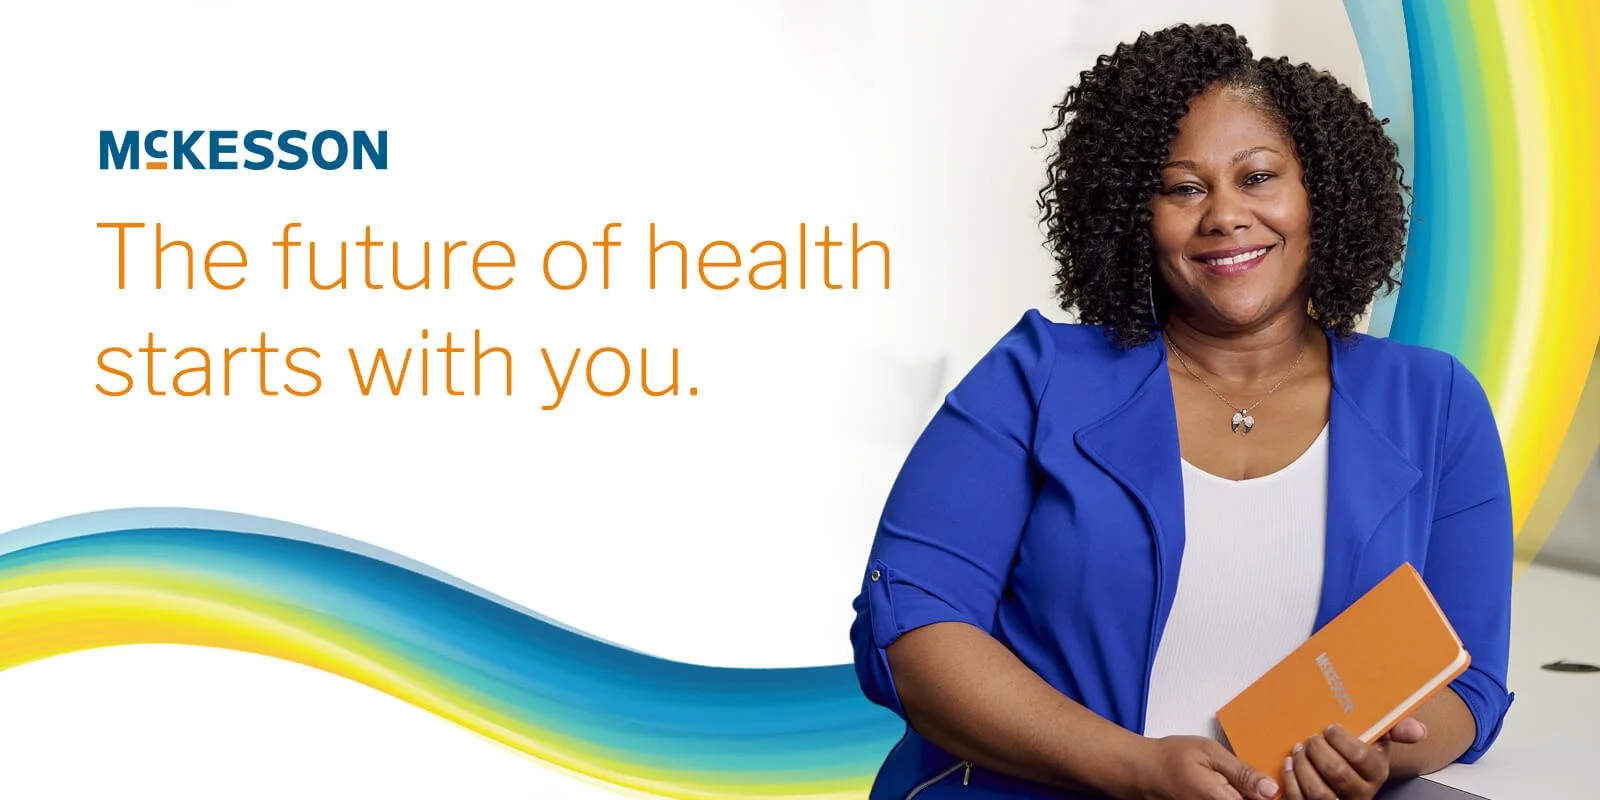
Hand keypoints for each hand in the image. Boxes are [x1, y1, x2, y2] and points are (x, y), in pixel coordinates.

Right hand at [1124, 735, 1280, 799]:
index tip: (1262, 785)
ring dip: (1236, 796)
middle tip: (1237, 780)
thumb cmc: (1168, 759)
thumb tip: (1271, 789)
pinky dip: (1225, 797)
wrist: (1139, 772)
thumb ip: (1242, 773)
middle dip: (1251, 795)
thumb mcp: (1208, 753)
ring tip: (1220, 783)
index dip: (1265, 795)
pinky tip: (1217, 789)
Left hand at [1282, 718, 1428, 799]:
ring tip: (1299, 750)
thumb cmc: (1360, 748)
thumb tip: (1418, 730)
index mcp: (1377, 772)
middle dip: (1318, 751)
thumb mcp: (1379, 736)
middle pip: (1337, 773)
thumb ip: (1396, 728)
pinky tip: (1289, 764)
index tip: (1330, 728)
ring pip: (1319, 792)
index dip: (1340, 739)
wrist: (1347, 766)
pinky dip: (1290, 781)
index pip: (1359, 756)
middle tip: (1312, 738)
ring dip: (1302, 767)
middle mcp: (1361, 792)